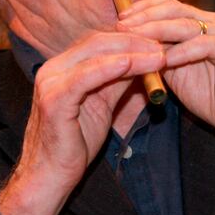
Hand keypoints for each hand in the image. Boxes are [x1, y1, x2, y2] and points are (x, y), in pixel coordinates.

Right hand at [0, 31, 163, 214]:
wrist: (50, 175)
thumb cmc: (75, 142)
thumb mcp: (102, 104)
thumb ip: (118, 81)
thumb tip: (143, 62)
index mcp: (62, 67)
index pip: (99, 40)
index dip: (131, 38)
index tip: (159, 42)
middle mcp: (53, 69)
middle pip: (97, 42)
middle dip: (134, 41)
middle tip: (163, 45)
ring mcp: (51, 82)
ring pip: (94, 55)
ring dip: (131, 53)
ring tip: (158, 56)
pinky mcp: (54, 100)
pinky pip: (85, 77)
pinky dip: (109, 68)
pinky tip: (130, 64)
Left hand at [117, 0, 214, 166]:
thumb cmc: (211, 97)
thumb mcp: (176, 71)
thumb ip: (159, 52)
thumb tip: (130, 41)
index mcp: (203, 23)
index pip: (170, 5)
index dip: (144, 9)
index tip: (120, 18)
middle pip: (175, 10)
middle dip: (145, 18)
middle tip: (122, 26)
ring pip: (186, 25)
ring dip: (157, 31)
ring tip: (135, 37)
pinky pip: (203, 45)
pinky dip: (181, 52)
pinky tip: (162, 59)